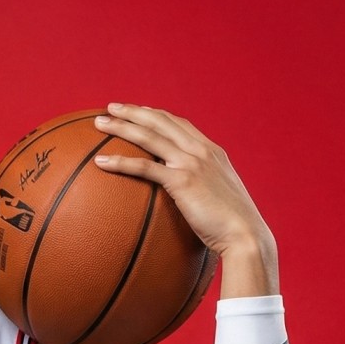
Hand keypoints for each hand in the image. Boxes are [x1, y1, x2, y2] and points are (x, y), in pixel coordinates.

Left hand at [92, 103, 272, 262]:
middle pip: (161, 121)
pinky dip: (121, 162)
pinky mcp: (182, 181)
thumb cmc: (233, 227)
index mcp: (211, 151)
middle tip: (110, 108)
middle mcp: (200, 150)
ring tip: (99, 124)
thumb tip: (191, 203)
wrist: (245, 235)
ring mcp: (191, 163)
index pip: (179, 124)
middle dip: (134, 111)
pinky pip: (145, 167)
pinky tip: (101, 162)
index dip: (156, 115)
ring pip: (150, 136)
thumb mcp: (219, 201)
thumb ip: (204, 192)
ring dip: (122, 127)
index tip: (139, 111)